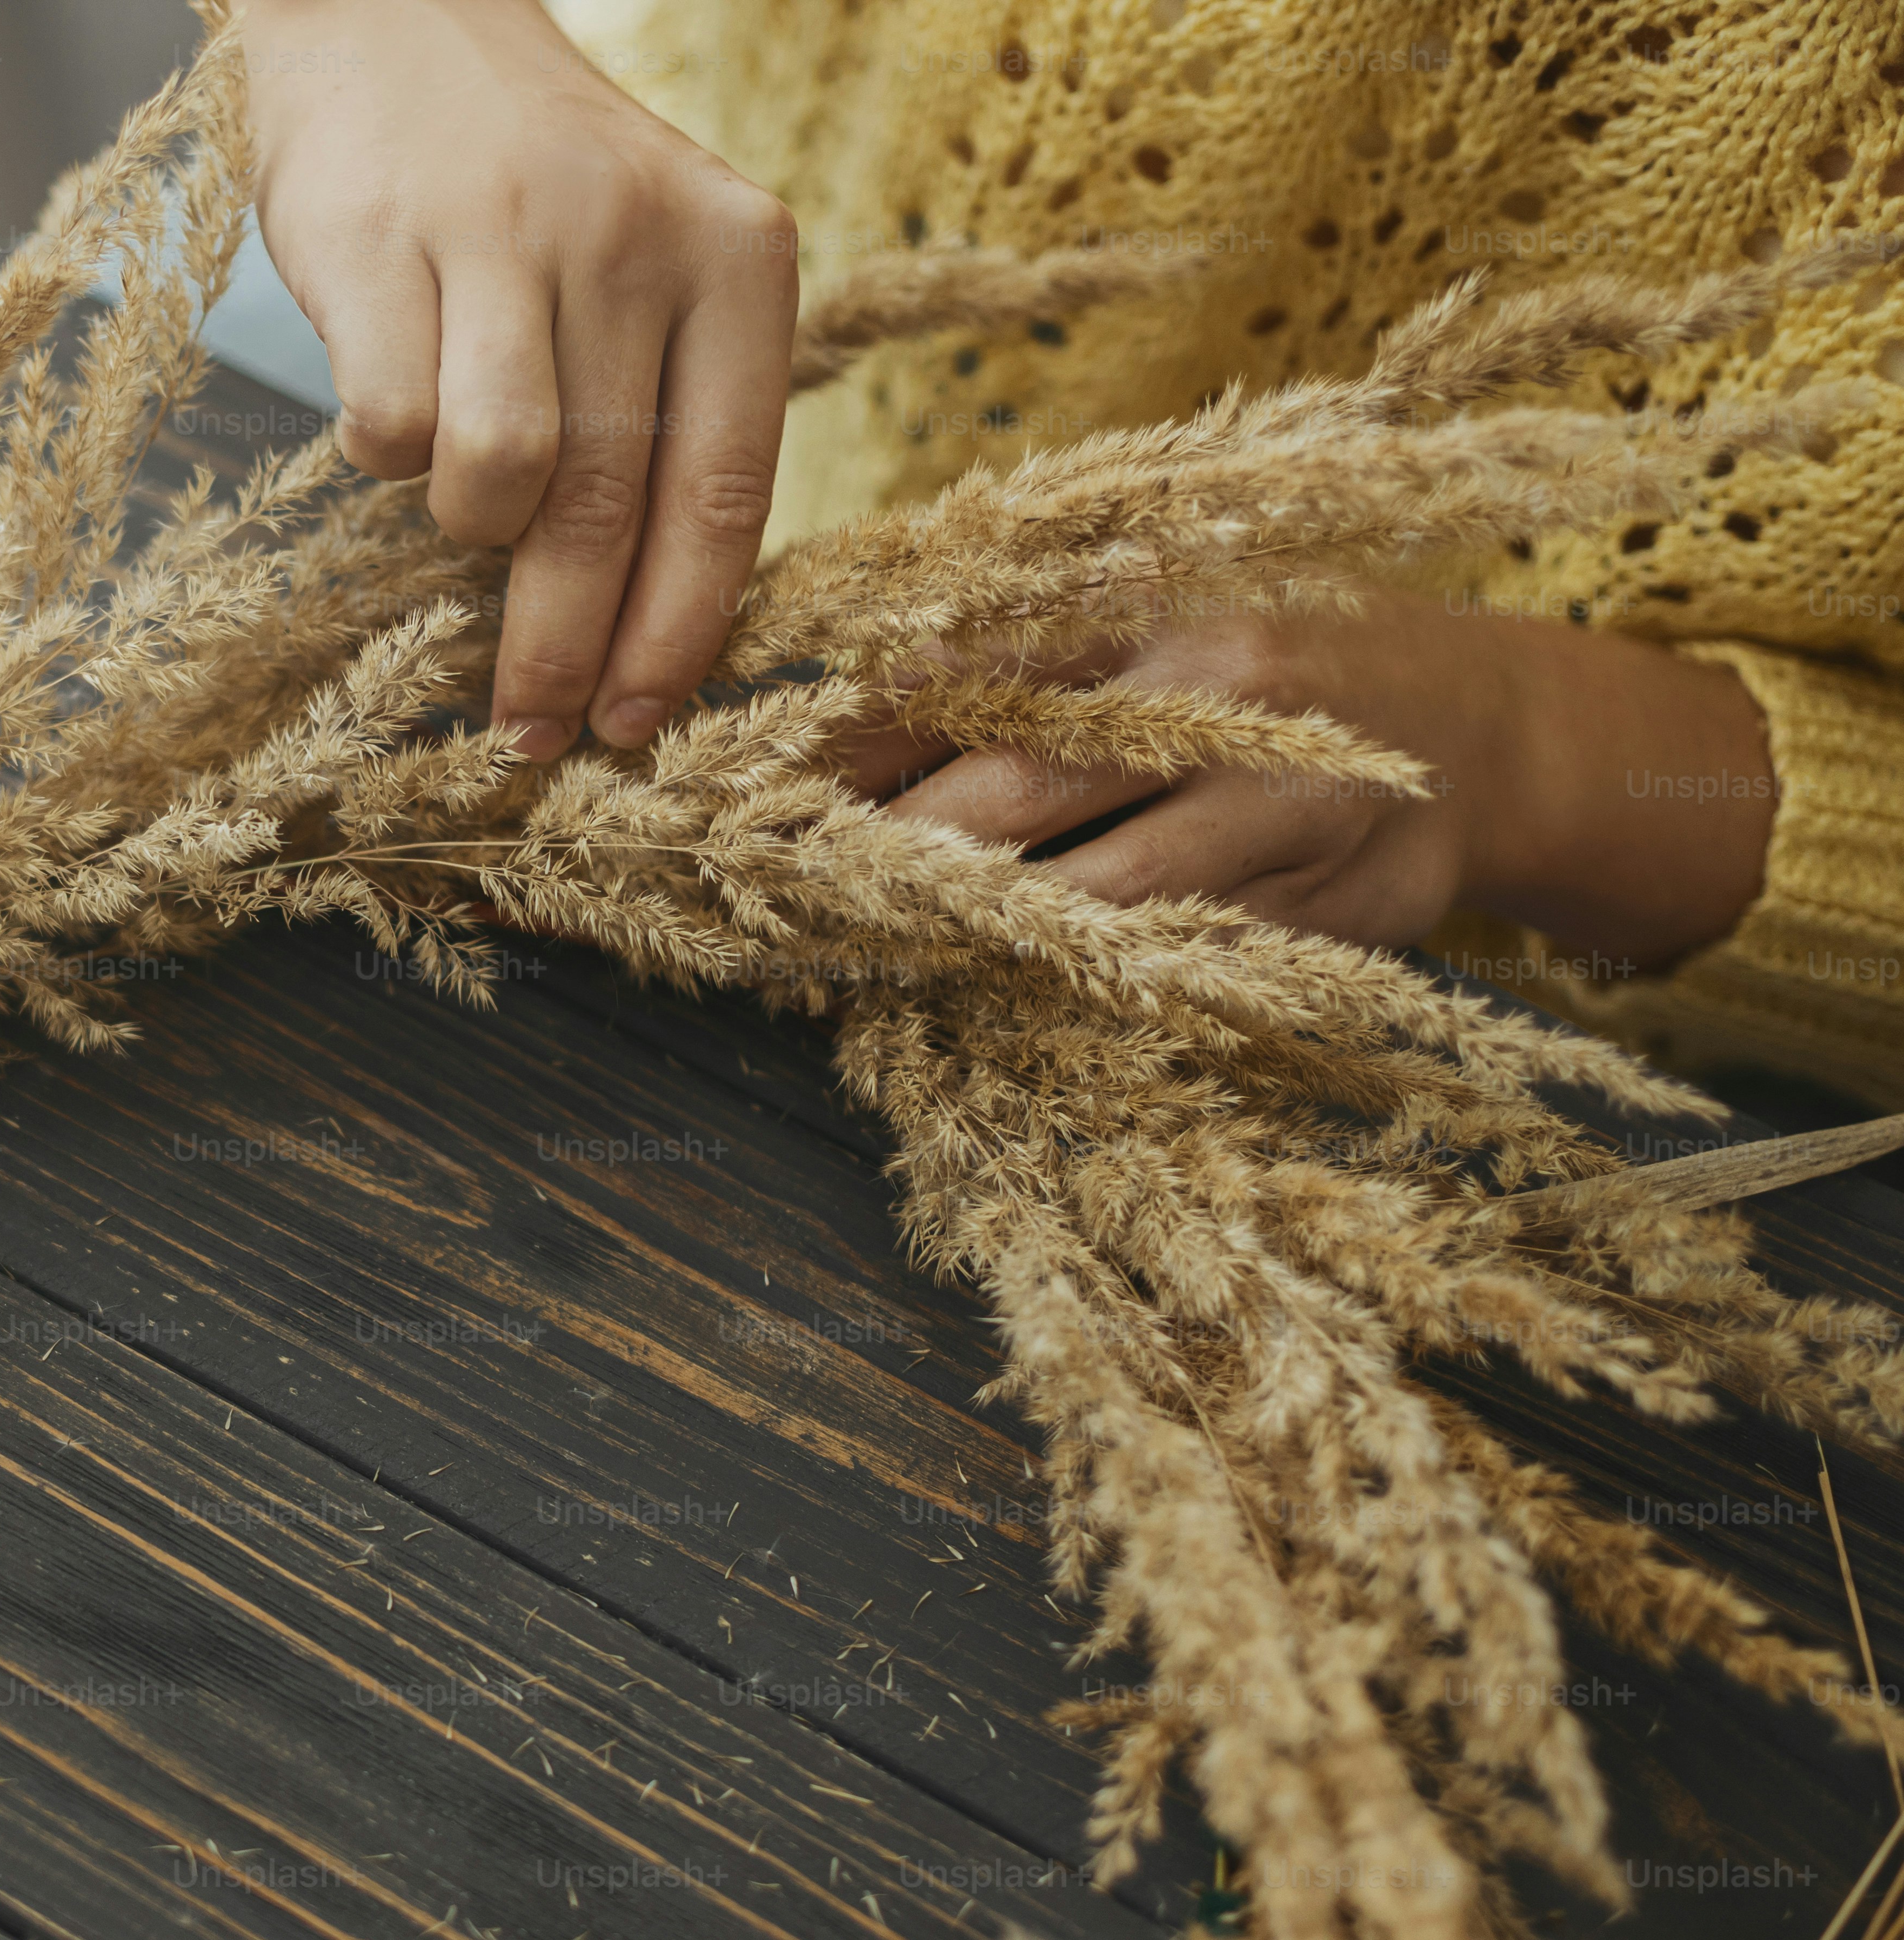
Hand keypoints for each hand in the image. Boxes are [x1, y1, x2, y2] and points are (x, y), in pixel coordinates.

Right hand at [238, 0, 796, 757]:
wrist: (400, 16)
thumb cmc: (535, 192)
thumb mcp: (651, 272)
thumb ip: (666, 420)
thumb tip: (641, 636)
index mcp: (738, 257)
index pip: (722, 492)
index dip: (676, 633)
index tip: (638, 727)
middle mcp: (634, 239)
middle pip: (608, 509)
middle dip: (566, 650)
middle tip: (531, 732)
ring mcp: (503, 234)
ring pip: (500, 476)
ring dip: (474, 536)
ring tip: (462, 519)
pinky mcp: (380, 241)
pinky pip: (389, 427)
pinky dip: (388, 455)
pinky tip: (394, 409)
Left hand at [842, 587, 1781, 973]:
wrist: (1489, 732)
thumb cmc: (1284, 672)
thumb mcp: (1169, 628)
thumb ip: (1031, 662)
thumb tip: (862, 706)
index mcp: (1162, 622)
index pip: (979, 680)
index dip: (861, 745)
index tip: (760, 795)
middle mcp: (1224, 706)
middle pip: (1024, 793)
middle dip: (896, 857)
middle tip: (784, 905)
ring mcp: (1284, 812)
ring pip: (1104, 895)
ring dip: (979, 939)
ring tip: (865, 967)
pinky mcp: (1331, 908)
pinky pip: (1187, 959)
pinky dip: (1090, 985)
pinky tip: (1001, 1008)